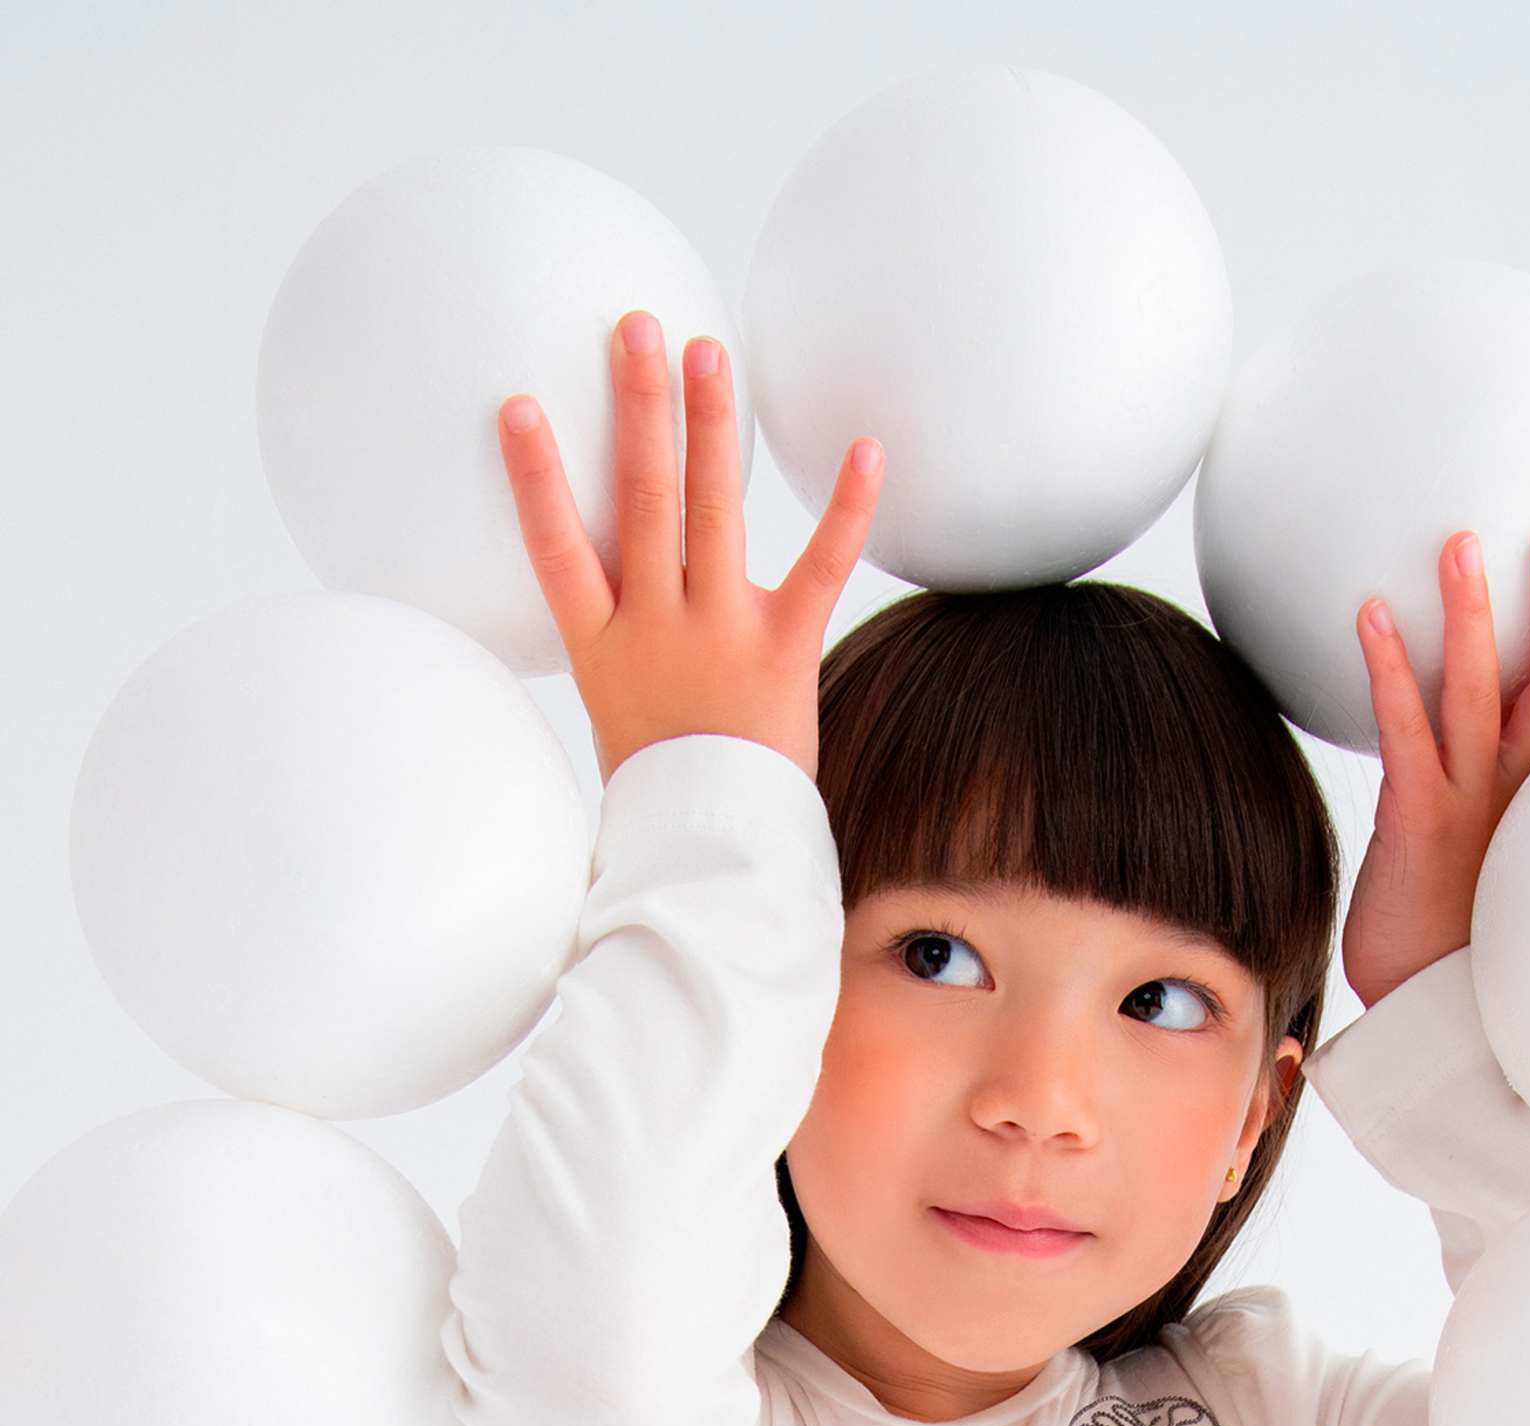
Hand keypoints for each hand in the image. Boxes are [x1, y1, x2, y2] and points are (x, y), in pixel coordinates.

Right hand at [496, 316, 884, 784]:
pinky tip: (866, 449)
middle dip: (637, 409)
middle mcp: (653, 625)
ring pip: (708, 511)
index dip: (535, 476)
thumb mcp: (617, 711)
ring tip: (704, 351)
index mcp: (601, 643)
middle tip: (634, 328)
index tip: (519, 405)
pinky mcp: (782, 649)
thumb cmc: (666, 782)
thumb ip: (619, 643)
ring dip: (707, 426)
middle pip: (639, 499)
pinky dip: (844, 509)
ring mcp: (716, 632)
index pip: (556, 546)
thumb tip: (616, 593)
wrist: (711, 849)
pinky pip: (818, 568)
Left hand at [1342, 527, 1529, 1007]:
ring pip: (1480, 695)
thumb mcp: (1494, 873)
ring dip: (1469, 615)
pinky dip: (1388, 670)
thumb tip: (1479, 770)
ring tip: (1458, 547)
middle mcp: (1524, 800)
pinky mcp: (1418, 824)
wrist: (1435, 1024)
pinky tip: (1369, 615)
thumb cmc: (1459, 948)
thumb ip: (1499, 816)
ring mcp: (1474, 809)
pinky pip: (1405, 734)